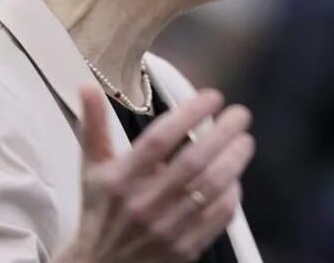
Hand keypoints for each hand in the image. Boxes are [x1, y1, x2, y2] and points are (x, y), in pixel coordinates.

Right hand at [57, 86, 253, 262]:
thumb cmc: (100, 212)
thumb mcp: (91, 169)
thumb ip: (94, 126)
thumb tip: (88, 86)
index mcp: (120, 180)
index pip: (159, 139)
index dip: (189, 114)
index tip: (212, 97)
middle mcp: (143, 204)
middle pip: (193, 161)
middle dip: (223, 133)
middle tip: (240, 115)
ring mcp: (166, 229)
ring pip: (211, 188)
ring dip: (234, 160)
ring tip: (245, 141)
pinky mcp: (184, 249)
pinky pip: (218, 217)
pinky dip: (232, 194)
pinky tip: (235, 177)